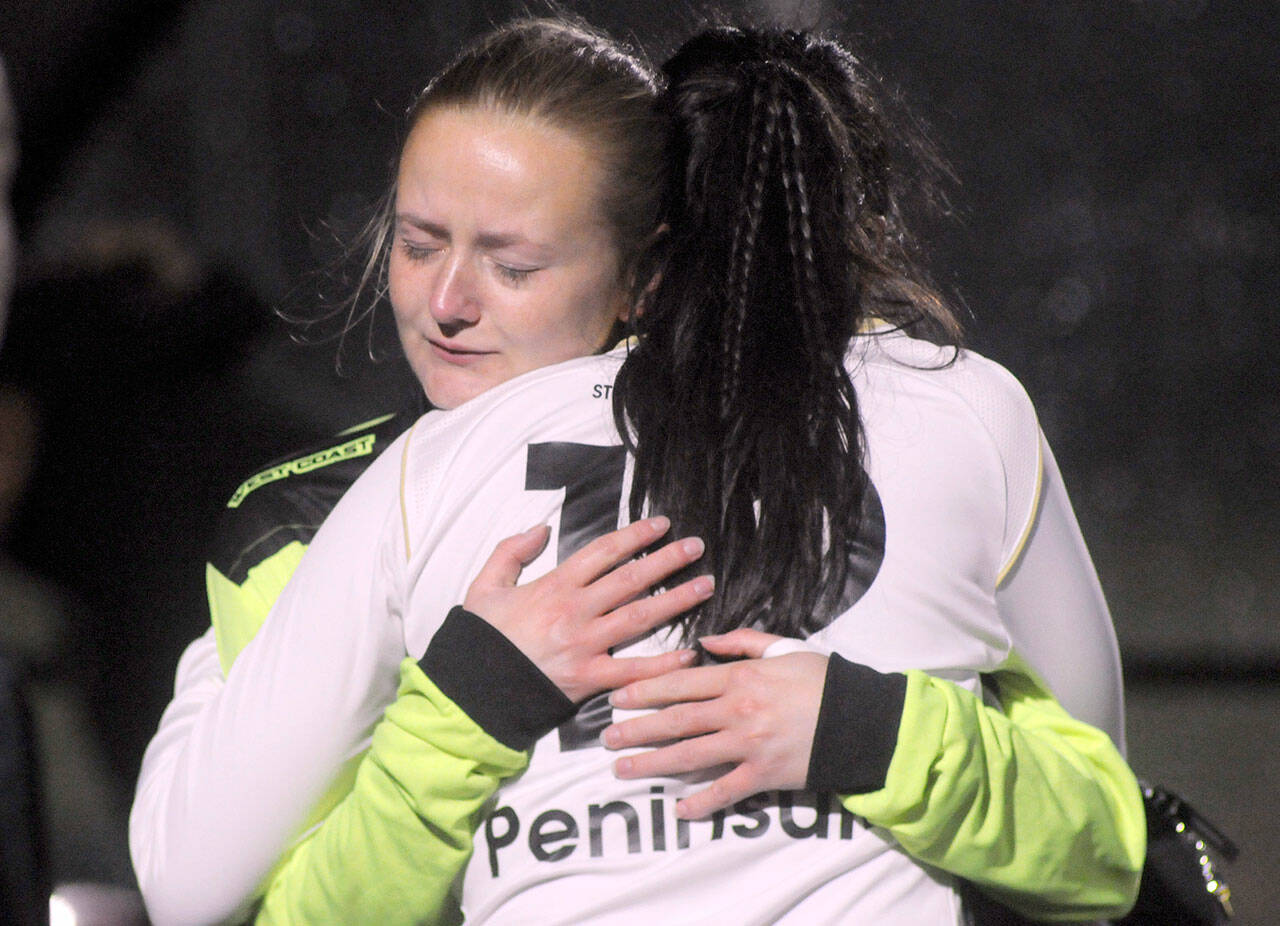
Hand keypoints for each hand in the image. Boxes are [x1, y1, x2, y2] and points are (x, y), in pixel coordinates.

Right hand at [463, 516, 712, 703]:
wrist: (473, 688)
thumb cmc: (482, 638)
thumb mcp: (485, 585)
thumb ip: (511, 551)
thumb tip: (540, 527)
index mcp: (554, 585)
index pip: (604, 552)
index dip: (635, 535)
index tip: (661, 525)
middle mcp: (575, 611)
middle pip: (630, 579)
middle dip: (667, 560)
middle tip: (696, 547)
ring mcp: (585, 645)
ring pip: (640, 617)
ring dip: (676, 600)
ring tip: (706, 585)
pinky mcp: (590, 678)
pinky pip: (633, 670)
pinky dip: (663, 663)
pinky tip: (690, 652)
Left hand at [602, 628, 828, 818]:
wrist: (862, 718)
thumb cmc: (823, 679)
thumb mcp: (784, 648)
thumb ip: (743, 642)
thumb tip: (706, 640)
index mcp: (740, 677)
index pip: (680, 682)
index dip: (645, 690)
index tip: (618, 696)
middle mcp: (738, 711)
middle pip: (676, 720)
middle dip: (637, 728)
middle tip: (606, 737)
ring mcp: (749, 745)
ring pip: (690, 756)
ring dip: (652, 764)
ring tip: (623, 769)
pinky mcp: (764, 775)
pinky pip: (726, 792)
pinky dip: (702, 803)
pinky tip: (679, 809)